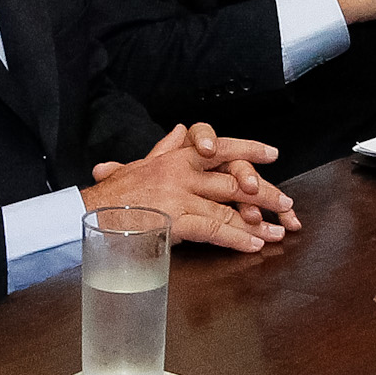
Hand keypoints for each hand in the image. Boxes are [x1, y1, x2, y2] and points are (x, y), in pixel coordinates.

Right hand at [85, 124, 299, 252]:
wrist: (87, 216)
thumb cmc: (112, 195)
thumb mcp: (139, 165)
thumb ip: (165, 147)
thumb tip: (181, 129)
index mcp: (174, 157)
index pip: (218, 146)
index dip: (247, 150)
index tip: (271, 154)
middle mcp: (181, 171)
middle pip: (232, 179)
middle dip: (265, 194)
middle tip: (288, 204)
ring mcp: (179, 195)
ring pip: (229, 206)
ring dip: (257, 222)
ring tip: (277, 232)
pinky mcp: (176, 220)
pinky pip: (215, 229)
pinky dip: (237, 238)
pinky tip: (254, 244)